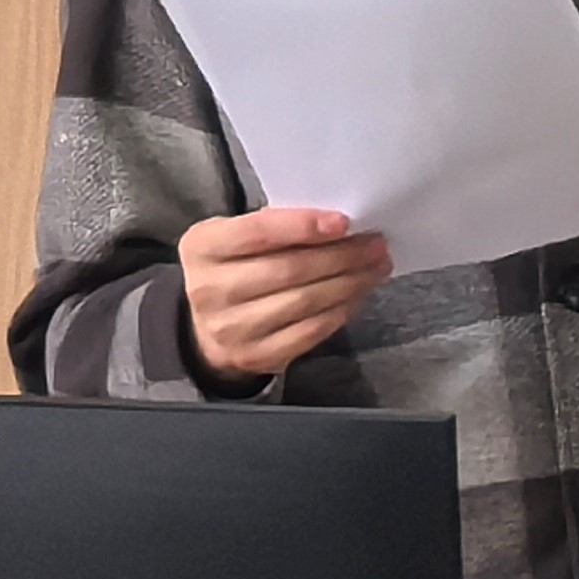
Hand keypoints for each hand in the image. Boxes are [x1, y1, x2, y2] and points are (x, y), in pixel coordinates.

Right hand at [178, 206, 393, 382]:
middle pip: (288, 269)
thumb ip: (273, 227)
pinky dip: (340, 311)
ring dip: (349, 283)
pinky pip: (310, 332)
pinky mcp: (257, 357)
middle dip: (341, 256)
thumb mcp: (235, 238)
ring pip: (304, 302)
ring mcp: (233, 329)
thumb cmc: (233, 268)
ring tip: (375, 267)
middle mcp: (211, 290)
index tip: (344, 222)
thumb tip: (337, 225)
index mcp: (203, 247)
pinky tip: (358, 294)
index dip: (303, 226)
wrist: (207, 328)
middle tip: (375, 244)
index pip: (258, 232)